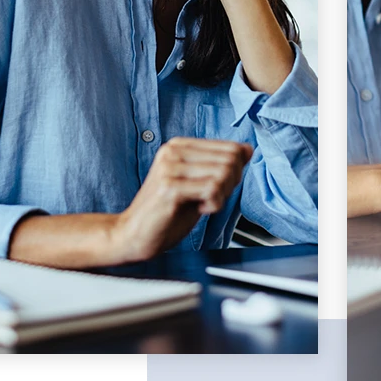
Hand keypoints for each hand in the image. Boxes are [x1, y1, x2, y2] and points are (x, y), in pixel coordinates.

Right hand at [114, 137, 252, 261]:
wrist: (132, 235)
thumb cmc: (167, 213)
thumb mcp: (198, 184)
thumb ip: (221, 165)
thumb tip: (248, 149)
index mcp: (180, 146)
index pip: (231, 147)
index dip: (236, 172)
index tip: (218, 187)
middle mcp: (173, 151)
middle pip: (231, 159)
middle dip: (231, 184)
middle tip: (212, 198)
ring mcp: (170, 167)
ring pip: (224, 173)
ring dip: (222, 195)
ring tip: (204, 203)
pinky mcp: (170, 187)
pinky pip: (212, 189)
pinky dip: (214, 204)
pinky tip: (199, 208)